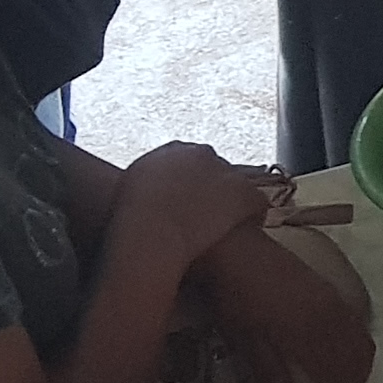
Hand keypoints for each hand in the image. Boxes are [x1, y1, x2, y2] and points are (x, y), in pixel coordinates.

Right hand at [116, 143, 268, 273]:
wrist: (151, 231)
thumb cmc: (130, 220)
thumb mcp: (125, 192)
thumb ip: (140, 186)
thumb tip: (141, 196)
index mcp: (171, 151)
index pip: (189, 160)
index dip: (190, 183)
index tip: (188, 201)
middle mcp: (200, 154)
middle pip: (214, 168)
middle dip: (212, 189)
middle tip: (207, 215)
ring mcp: (225, 172)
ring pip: (237, 184)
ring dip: (232, 203)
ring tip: (227, 226)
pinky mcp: (244, 193)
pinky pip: (256, 203)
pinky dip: (253, 216)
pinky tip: (247, 230)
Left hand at [194, 230, 376, 382]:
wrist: (235, 244)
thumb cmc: (233, 294)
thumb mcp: (244, 338)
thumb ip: (269, 373)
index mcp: (310, 331)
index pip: (337, 376)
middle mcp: (332, 314)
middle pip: (357, 360)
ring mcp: (335, 299)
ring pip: (362, 342)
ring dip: (354, 372)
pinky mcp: (331, 289)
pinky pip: (356, 326)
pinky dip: (352, 350)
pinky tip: (331, 359)